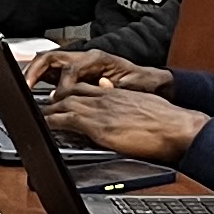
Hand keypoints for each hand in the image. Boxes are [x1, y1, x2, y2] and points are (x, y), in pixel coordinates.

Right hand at [34, 49, 164, 93]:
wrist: (150, 81)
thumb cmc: (142, 82)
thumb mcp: (131, 86)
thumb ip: (113, 89)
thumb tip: (98, 90)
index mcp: (97, 59)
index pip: (70, 69)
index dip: (63, 85)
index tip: (58, 99)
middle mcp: (85, 58)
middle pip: (52, 57)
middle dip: (35, 71)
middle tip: (25, 86)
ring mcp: (78, 64)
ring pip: (48, 63)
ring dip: (34, 74)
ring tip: (25, 88)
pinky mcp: (75, 73)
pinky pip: (53, 73)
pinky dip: (41, 79)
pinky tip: (34, 91)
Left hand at [49, 84, 200, 161]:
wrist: (177, 127)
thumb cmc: (167, 121)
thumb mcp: (144, 105)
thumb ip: (127, 104)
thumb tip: (121, 111)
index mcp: (116, 93)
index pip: (86, 86)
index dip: (70, 91)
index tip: (60, 97)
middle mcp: (106, 97)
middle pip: (71, 92)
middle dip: (54, 99)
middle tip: (39, 105)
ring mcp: (102, 110)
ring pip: (65, 103)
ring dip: (49, 109)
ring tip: (36, 115)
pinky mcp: (100, 126)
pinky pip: (69, 119)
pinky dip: (53, 121)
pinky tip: (44, 124)